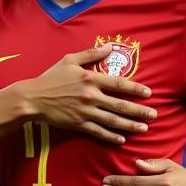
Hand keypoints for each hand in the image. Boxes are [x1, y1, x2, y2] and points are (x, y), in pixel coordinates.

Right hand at [20, 45, 155, 142]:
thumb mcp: (69, 60)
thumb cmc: (50, 78)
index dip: (136, 89)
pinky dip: (111, 136)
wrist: (32, 98)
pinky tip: (122, 139)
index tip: (149, 94)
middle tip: (154, 115)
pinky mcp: (78, 124)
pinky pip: (98, 131)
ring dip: (130, 125)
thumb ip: (90, 54)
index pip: (119, 84)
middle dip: (139, 111)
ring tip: (144, 128)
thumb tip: (109, 46)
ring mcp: (85, 111)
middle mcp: (91, 96)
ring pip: (112, 120)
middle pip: (120, 105)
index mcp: (90, 78)